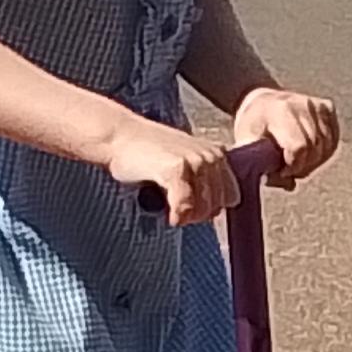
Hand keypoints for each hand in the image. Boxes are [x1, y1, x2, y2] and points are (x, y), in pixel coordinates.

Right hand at [107, 114, 236, 227]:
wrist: (119, 136)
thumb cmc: (148, 153)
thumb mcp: (185, 162)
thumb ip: (203, 180)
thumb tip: (214, 210)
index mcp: (217, 154)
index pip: (231, 196)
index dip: (211, 206)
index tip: (190, 205)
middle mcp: (211, 155)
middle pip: (219, 205)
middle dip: (199, 213)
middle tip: (176, 207)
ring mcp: (195, 160)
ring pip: (204, 209)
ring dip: (187, 215)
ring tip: (168, 205)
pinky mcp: (177, 167)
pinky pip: (185, 205)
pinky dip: (176, 215)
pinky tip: (168, 214)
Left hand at [232, 86, 340, 189]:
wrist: (262, 99)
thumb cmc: (253, 124)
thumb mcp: (248, 142)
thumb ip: (264, 165)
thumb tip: (290, 184)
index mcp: (281, 110)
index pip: (300, 147)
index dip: (294, 166)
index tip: (283, 172)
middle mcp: (303, 104)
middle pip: (315, 149)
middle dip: (303, 167)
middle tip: (289, 169)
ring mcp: (318, 105)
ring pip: (327, 147)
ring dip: (314, 162)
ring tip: (297, 162)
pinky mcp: (327, 108)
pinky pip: (333, 140)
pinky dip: (323, 153)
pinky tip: (308, 154)